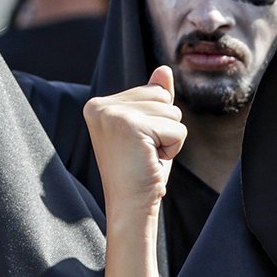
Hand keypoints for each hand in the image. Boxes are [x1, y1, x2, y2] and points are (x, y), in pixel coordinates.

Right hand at [83, 66, 187, 219]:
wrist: (130, 206)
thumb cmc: (140, 172)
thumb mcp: (149, 130)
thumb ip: (154, 98)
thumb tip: (164, 70)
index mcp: (99, 105)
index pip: (153, 92)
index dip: (157, 122)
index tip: (137, 145)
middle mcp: (101, 106)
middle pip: (163, 98)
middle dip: (165, 128)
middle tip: (144, 152)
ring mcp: (114, 114)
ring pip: (172, 112)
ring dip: (169, 139)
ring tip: (147, 156)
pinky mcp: (131, 126)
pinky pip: (177, 129)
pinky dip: (173, 148)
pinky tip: (152, 161)